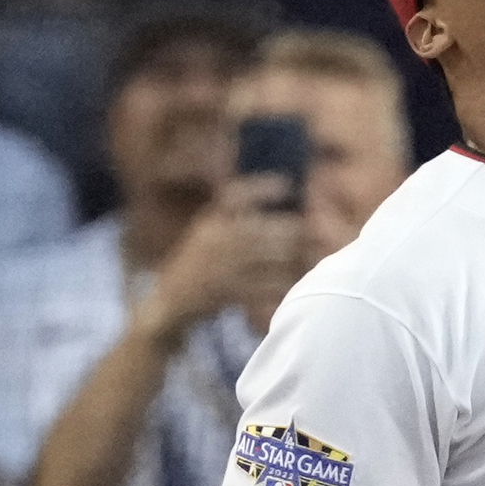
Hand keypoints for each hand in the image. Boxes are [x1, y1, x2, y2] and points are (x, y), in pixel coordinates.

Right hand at [143, 176, 311, 344]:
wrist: (171, 301)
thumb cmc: (197, 266)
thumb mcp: (206, 235)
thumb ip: (230, 220)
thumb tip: (268, 208)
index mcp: (210, 223)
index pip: (235, 195)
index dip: (261, 187)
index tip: (286, 184)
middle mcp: (215, 240)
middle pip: (263, 227)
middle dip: (292, 229)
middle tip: (313, 231)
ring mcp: (221, 265)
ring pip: (269, 256)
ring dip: (294, 256)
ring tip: (310, 257)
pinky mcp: (228, 290)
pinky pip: (266, 285)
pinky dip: (284, 283)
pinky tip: (296, 282)